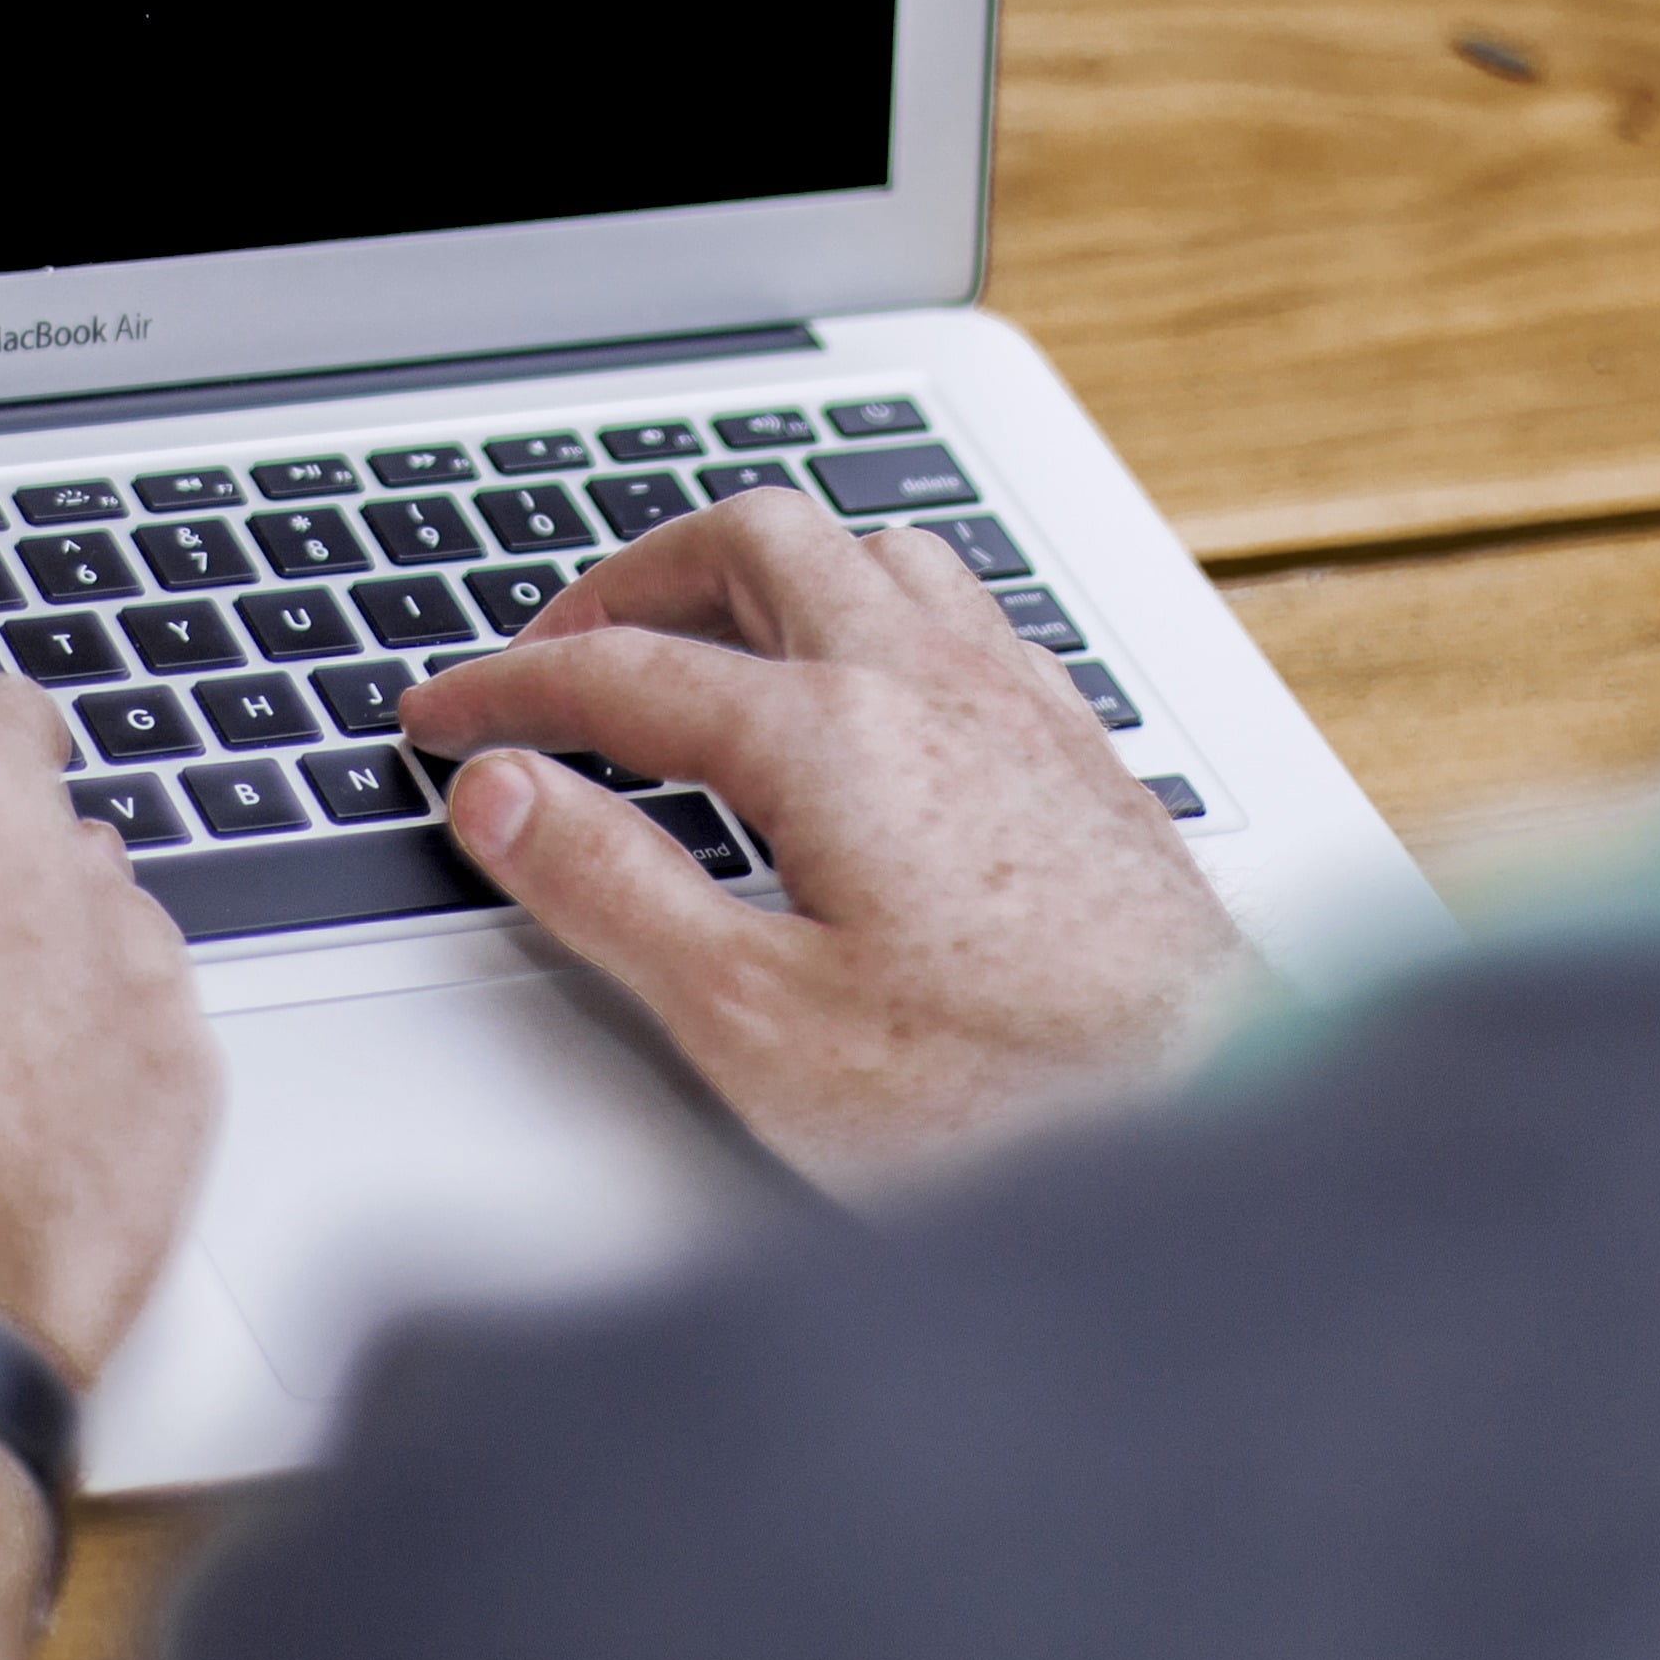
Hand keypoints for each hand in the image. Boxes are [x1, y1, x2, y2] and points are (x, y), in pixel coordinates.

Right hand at [396, 489, 1254, 1191]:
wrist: (1216, 1117)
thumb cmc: (1006, 1097)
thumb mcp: (755, 1019)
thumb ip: (614, 890)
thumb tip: (506, 795)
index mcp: (832, 734)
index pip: (623, 671)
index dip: (509, 688)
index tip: (443, 716)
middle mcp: (930, 683)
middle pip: (754, 542)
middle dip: (633, 578)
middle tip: (560, 649)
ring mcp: (1017, 706)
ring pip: (872, 552)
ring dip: (765, 572)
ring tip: (700, 638)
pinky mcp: (1077, 751)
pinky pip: (958, 610)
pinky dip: (869, 610)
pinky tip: (867, 690)